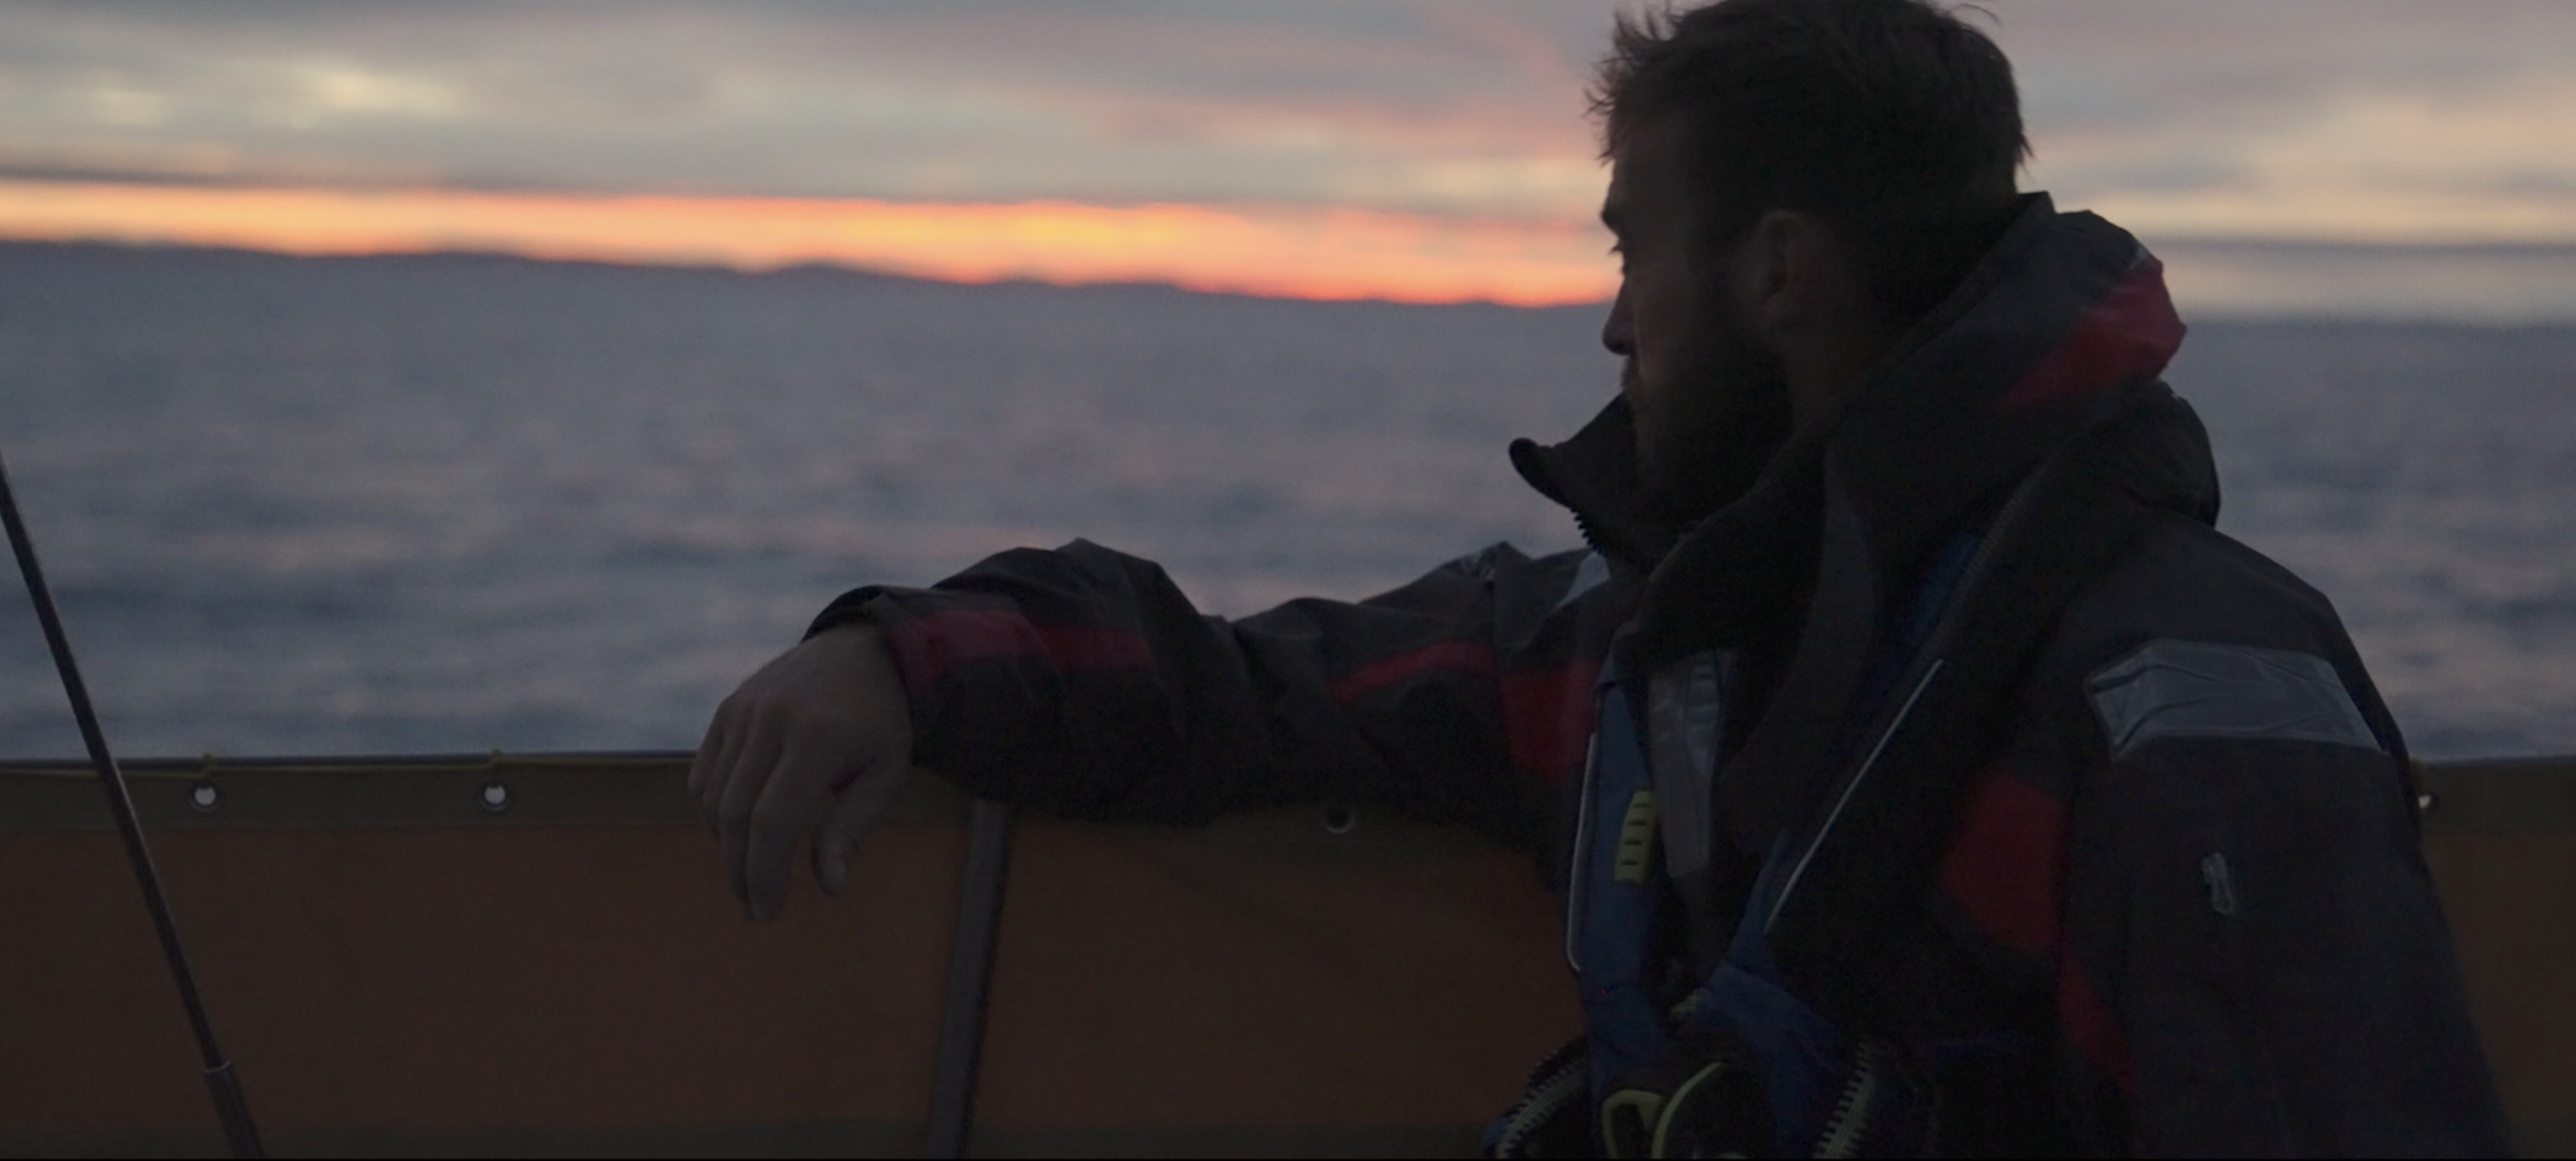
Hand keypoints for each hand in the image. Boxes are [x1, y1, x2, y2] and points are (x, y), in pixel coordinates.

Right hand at [690, 623, 917, 919]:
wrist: (864, 651)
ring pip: (713, 798)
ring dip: (726, 846)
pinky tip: (740, 833)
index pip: (773, 821)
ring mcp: (743, 709)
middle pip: (735, 814)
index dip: (763, 873)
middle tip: (755, 907)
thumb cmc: (881, 723)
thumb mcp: (886, 775)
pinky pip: (705, 774)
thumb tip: (828, 887)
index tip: (767, 912)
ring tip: (752, 874)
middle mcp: (771, 719)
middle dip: (740, 871)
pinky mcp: (727, 708)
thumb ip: (851, 828)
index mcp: (818, 737)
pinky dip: (715, 811)